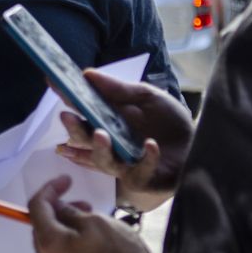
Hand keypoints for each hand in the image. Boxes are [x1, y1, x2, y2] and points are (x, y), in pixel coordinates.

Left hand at [29, 175, 160, 252]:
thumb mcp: (98, 222)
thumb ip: (71, 213)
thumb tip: (59, 209)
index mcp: (50, 245)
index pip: (36, 208)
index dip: (49, 189)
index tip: (66, 180)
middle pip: (43, 232)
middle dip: (59, 213)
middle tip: (83, 205)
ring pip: (56, 252)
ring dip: (67, 235)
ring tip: (94, 229)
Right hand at [54, 70, 193, 208]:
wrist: (199, 144)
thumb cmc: (170, 122)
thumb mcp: (147, 97)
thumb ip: (118, 89)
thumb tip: (87, 74)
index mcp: (108, 121)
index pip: (82, 110)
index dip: (66, 97)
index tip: (52, 82)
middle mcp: (111, 143)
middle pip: (84, 141)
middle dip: (75, 131)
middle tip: (68, 116)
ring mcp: (125, 163)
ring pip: (103, 161)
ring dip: (100, 149)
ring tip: (102, 135)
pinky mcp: (143, 178)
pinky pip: (139, 172)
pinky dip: (145, 159)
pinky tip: (150, 145)